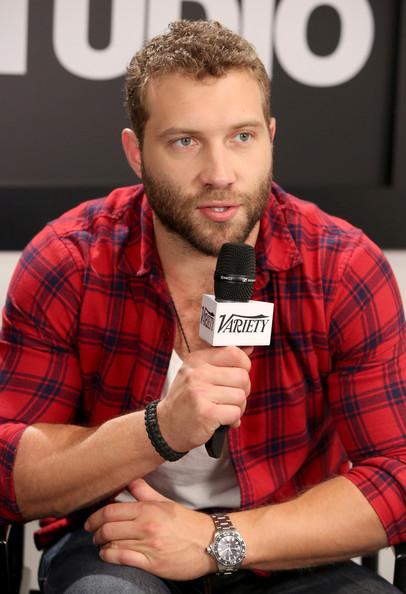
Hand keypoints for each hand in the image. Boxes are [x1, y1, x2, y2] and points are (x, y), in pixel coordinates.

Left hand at [85, 479, 215, 579]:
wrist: (211, 542)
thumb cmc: (187, 523)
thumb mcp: (166, 503)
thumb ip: (145, 492)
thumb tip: (130, 480)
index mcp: (149, 509)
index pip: (112, 510)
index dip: (95, 516)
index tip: (91, 521)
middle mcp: (146, 525)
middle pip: (108, 527)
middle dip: (95, 532)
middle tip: (93, 534)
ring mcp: (149, 545)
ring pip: (112, 544)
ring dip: (101, 545)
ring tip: (101, 544)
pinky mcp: (152, 564)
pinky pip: (123, 559)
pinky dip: (110, 557)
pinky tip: (108, 555)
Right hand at [158, 345, 251, 451]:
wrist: (166, 426)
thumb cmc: (187, 400)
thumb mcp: (198, 373)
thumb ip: (223, 361)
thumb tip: (249, 349)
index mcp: (197, 360)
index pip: (234, 353)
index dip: (244, 367)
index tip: (236, 377)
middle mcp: (197, 373)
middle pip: (242, 377)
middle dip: (242, 391)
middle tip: (229, 399)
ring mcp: (200, 393)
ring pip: (241, 396)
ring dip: (237, 408)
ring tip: (222, 410)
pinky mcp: (205, 413)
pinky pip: (235, 413)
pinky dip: (232, 420)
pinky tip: (220, 420)